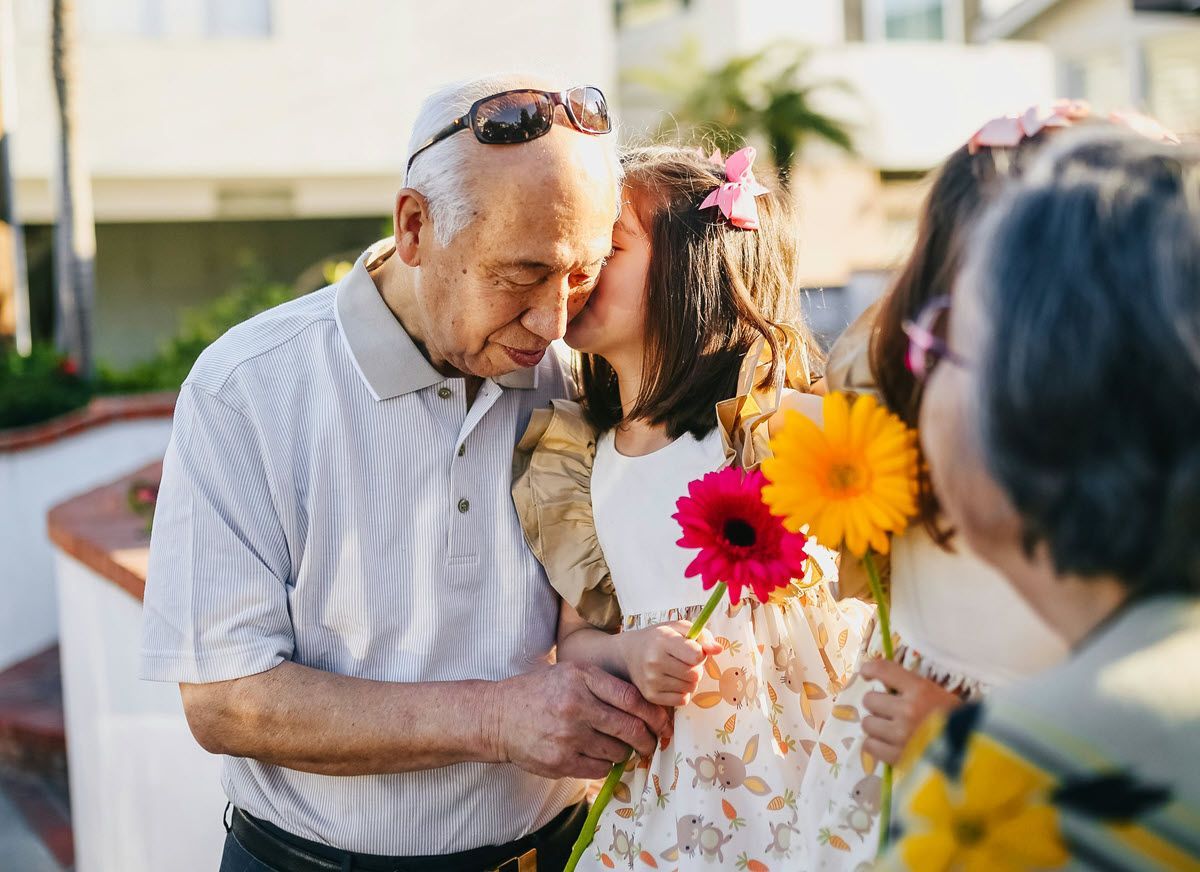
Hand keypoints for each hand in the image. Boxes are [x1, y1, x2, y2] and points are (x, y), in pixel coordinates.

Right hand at [490, 662, 672, 779]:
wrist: (497, 717)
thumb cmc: (539, 692)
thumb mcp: (570, 673)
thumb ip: (603, 684)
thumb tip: (645, 705)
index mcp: (581, 679)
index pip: (632, 699)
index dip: (654, 715)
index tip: (663, 723)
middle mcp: (575, 706)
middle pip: (630, 728)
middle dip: (648, 739)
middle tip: (652, 742)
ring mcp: (567, 736)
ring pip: (617, 752)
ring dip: (625, 752)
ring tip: (620, 747)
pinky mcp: (559, 762)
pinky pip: (600, 769)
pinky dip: (607, 765)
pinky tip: (600, 756)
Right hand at [619, 620, 722, 707]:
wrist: (630, 653)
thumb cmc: (659, 638)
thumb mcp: (679, 628)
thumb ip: (702, 636)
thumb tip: (718, 649)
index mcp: (663, 640)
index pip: (697, 656)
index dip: (700, 654)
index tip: (692, 650)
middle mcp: (655, 662)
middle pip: (696, 675)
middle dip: (695, 668)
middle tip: (684, 661)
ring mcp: (652, 681)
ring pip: (691, 688)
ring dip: (689, 680)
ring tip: (677, 670)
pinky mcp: (651, 696)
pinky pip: (682, 700)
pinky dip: (682, 692)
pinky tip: (671, 681)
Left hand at [860, 659, 961, 765]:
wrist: (976, 753)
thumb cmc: (958, 721)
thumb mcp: (940, 695)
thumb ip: (912, 689)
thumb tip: (885, 683)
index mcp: (920, 690)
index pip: (883, 670)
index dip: (869, 669)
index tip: (867, 673)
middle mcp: (907, 710)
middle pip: (869, 700)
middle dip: (878, 705)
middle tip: (890, 711)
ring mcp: (900, 735)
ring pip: (867, 723)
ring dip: (876, 725)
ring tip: (890, 730)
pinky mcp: (897, 758)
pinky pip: (870, 746)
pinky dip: (876, 745)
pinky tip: (887, 744)